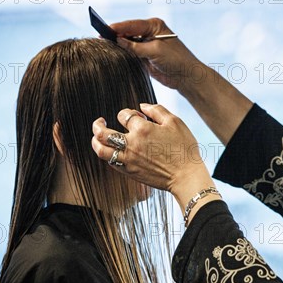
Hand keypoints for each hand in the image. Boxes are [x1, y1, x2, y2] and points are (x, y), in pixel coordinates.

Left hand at [91, 104, 215, 211]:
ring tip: (97, 137)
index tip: (135, 116)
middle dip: (98, 125)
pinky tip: (110, 151)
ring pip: (101, 150)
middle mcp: (131, 144)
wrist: (186, 176)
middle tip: (99, 122)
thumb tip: (142, 106)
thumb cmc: (184, 148)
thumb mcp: (175, 123)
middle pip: (103, 133)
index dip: (128, 113)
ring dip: (96, 141)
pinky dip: (106, 154)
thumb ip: (157, 110)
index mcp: (143, 129)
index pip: (124, 115)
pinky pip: (110, 162)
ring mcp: (128, 159)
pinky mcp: (129, 172)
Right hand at [111, 17, 252, 145]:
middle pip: (128, 32)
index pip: (131, 25)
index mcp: (154, 25)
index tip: (104, 30)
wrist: (186, 77)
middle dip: (115, 35)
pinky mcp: (145, 56)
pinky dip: (123, 54)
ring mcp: (147, 44)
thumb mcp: (154, 51)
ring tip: (103, 46)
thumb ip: (135, 46)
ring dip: (118, 45)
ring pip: (127, 43)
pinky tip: (113, 54)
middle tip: (99, 38)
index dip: (117, 27)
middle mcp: (149, 32)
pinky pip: (130, 53)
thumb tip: (118, 41)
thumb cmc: (176, 60)